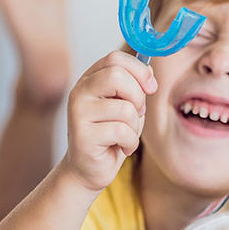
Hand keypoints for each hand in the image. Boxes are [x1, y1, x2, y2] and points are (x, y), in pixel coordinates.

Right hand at [64, 51, 156, 191]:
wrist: (89, 170)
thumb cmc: (112, 135)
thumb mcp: (127, 105)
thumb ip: (135, 86)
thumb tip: (149, 71)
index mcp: (90, 79)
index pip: (115, 58)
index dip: (139, 70)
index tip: (150, 87)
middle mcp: (80, 92)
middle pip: (117, 76)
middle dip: (138, 96)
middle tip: (137, 112)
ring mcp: (78, 112)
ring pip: (124, 108)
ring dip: (135, 125)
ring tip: (126, 135)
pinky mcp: (82, 135)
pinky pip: (121, 131)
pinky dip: (130, 142)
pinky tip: (122, 147)